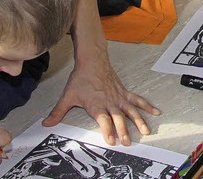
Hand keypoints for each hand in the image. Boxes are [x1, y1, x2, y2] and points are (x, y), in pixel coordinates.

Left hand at [42, 47, 159, 145]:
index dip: (107, 130)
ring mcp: (118, 97)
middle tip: (128, 141)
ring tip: (146, 131)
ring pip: (130, 110)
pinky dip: (146, 106)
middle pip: (118, 118)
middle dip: (123, 131)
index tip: (112, 140)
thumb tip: (46, 123)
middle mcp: (109, 102)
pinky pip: (137, 100)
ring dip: (138, 121)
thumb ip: (58, 112)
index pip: (103, 120)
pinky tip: (155, 112)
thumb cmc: (81, 78)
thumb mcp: (67, 96)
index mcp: (96, 105)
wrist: (92, 60)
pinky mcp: (124, 92)